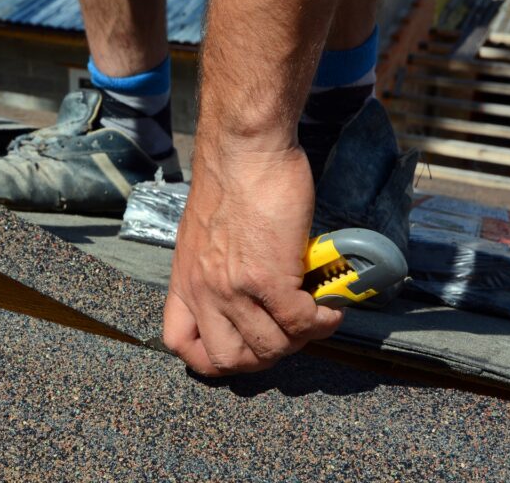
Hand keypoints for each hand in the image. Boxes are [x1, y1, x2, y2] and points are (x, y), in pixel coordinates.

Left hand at [163, 145, 343, 375]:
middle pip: (229, 360)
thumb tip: (244, 292)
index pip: (179, 344)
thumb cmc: (232, 182)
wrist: (244, 149)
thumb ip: (215, 269)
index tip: (240, 348)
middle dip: (264, 357)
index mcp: (185, 280)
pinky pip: (300, 323)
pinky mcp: (268, 278)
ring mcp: (233, 289)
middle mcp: (204, 291)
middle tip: (288, 334)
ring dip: (300, 339)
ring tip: (315, 317)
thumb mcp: (205, 235)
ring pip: (270, 347)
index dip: (209, 359)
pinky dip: (322, 322)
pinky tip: (330, 308)